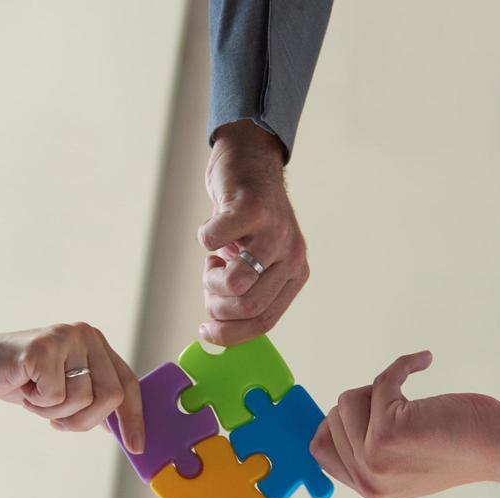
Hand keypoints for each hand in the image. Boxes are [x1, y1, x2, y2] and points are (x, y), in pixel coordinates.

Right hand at [0, 324, 144, 451]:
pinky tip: (24, 386)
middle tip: (57, 421)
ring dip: (54, 411)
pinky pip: (55, 397)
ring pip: (82, 400)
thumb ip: (93, 400)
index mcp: (95, 343)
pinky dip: (37, 403)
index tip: (137, 446)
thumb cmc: (22, 380)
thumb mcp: (65, 390)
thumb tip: (121, 429)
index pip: (127, 383)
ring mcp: (66, 338)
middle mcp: (86, 335)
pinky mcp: (44, 349)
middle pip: (110, 396)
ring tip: (35, 394)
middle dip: (84, 420)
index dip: (134, 417)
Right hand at [197, 121, 309, 345]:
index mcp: (295, 273)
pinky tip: (212, 230)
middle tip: (207, 286)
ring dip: (210, 278)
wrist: (248, 161)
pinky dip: (203, 240)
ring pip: (236, 284)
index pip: (265, 322)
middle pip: (250, 307)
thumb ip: (245, 292)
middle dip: (216, 306)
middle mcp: (292, 254)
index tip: (206, 332)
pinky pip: (214, 242)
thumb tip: (218, 329)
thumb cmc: (244, 218)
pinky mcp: (252, 208)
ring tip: (211, 260)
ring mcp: (275, 231)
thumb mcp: (254, 260)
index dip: (230, 334)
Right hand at [311, 351, 499, 497]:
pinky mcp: (388, 431)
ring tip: (412, 395)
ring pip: (350, 398)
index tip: (355, 402)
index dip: (332, 421)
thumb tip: (337, 412)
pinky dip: (403, 365)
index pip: (319, 450)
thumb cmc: (461, 448)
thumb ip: (371, 449)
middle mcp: (368, 477)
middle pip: (333, 417)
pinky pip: (381, 381)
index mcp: (369, 487)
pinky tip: (424, 361)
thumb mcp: (405, 461)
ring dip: (381, 387)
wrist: (498, 449)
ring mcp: (375, 456)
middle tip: (398, 401)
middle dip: (364, 399)